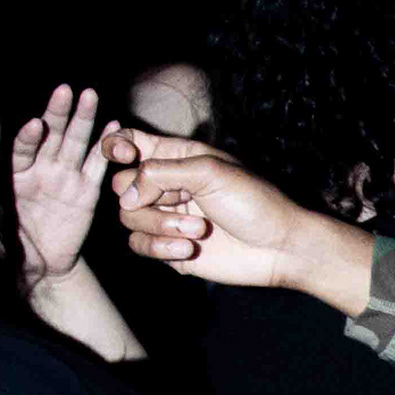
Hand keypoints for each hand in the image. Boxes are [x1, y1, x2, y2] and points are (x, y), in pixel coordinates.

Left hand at [7, 83, 109, 285]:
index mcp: (14, 175)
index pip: (22, 150)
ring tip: (90, 96)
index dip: (29, 138)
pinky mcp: (86, 190)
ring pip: (75, 143)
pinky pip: (97, 166)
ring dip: (84, 119)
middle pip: (51, 136)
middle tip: (66, 91)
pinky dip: (105, 147)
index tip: (35, 125)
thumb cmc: (11, 246)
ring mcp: (64, 177)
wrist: (40, 264)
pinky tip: (114, 126)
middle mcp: (40, 170)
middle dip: (58, 113)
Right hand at [106, 128, 365, 310]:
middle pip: (120, 185)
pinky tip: (188, 251)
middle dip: (143, 196)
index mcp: (177, 157)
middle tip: (177, 201)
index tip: (123, 156)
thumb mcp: (209, 172)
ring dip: (161, 225)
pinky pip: (139, 244)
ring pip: (129, 217)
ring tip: (198, 230)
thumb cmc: (254, 202)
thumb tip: (124, 196)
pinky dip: (160, 247)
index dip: (115, 146)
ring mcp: (166, 216)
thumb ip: (160, 173)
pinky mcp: (168, 247)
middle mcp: (167, 185)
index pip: (130, 143)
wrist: (279, 248)